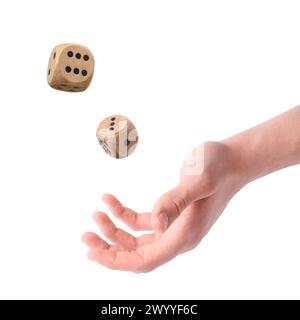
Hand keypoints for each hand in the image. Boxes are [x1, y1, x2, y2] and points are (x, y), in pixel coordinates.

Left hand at [82, 142, 241, 271]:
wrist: (232, 161)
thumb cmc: (218, 168)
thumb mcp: (199, 180)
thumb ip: (176, 202)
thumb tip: (156, 225)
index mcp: (184, 235)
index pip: (145, 260)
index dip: (117, 261)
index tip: (92, 253)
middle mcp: (179, 237)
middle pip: (138, 254)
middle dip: (109, 248)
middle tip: (85, 234)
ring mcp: (175, 227)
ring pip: (138, 240)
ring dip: (115, 231)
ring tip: (96, 214)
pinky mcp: (172, 214)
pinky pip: (143, 223)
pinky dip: (124, 215)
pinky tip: (111, 201)